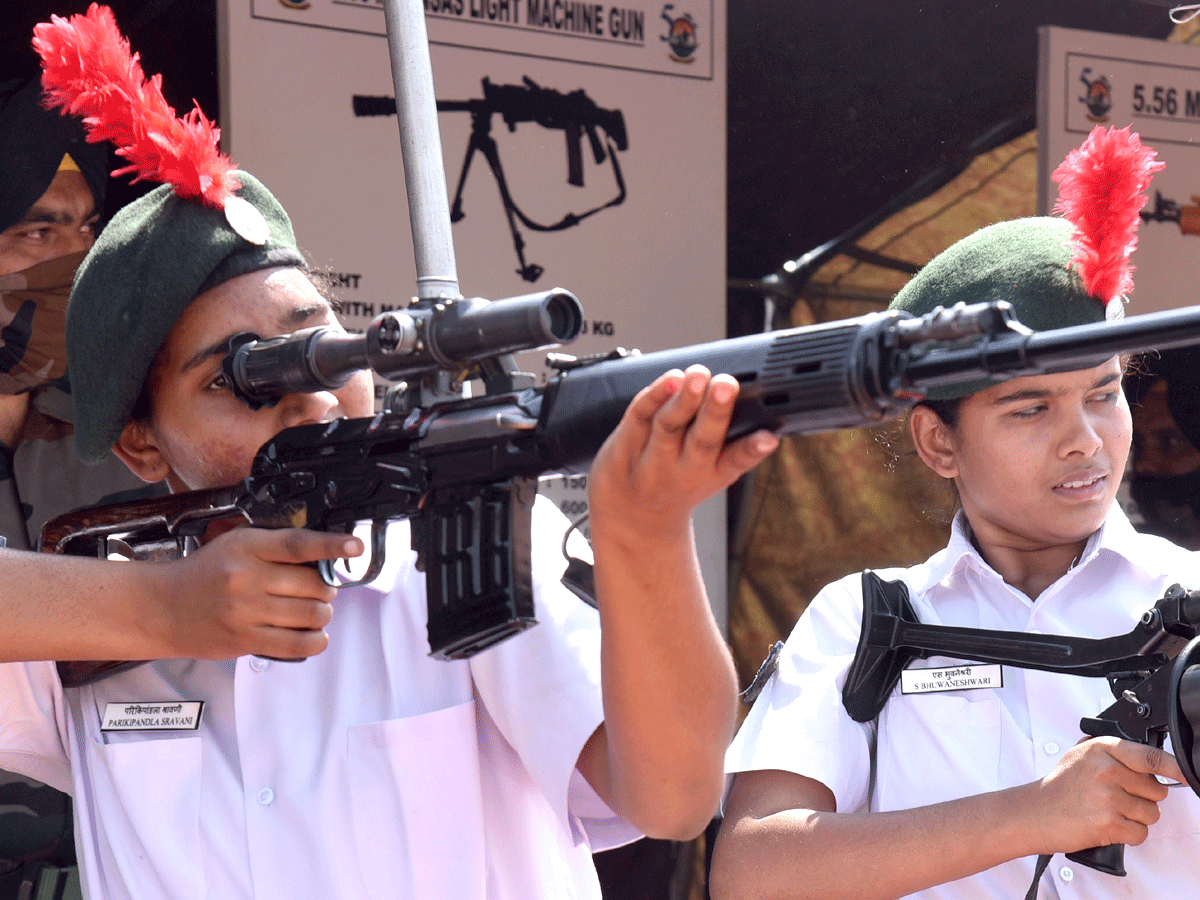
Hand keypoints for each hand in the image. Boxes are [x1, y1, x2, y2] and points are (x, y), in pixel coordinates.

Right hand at [149, 527, 362, 660]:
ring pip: (311, 615)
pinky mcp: (245, 639)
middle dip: (326, 590)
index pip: (298, 544)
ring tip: (313, 612)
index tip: (354, 547)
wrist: (163, 607)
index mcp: (247, 546)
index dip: (331, 546)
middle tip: (319, 591)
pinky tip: (314, 635)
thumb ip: (275, 549)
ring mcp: (246, 611)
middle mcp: (247, 577)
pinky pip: (297, 644)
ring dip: (322, 615)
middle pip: (313, 585)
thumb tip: (324, 560)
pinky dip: (315, 640)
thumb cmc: (206, 573)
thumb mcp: (236, 545)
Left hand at [587, 365, 777, 543]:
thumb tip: (766, 417)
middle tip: (726, 386)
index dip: (753, 450)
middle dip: (715, 412)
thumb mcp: (714, 475)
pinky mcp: (624, 445)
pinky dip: (654, 396)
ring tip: (696, 377)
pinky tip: (668, 380)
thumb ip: (736, 448)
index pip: (736, 462)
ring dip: (683, 400)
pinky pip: (639, 416)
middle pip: (701, 441)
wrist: (630, 515)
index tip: (767, 437)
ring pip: (668, 426)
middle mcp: (684, 470)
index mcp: (714, 473)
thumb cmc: (678, 485)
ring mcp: (651, 460)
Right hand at [1022, 736, 1183, 854]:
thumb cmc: (1059, 787)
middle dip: (1143, 798)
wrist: (1033, 813)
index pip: (1150, 757)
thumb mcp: (1080, 756)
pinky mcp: (1108, 823)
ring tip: (1109, 812)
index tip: (1188, 775)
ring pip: (1151, 814)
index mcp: (1102, 750)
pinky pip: (1140, 833)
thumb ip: (1112, 754)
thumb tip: (1147, 760)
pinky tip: (1107, 825)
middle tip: (1118, 798)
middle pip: (1156, 790)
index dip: (1175, 767)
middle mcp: (1106, 771)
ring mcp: (1108, 797)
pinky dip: (1127, 835)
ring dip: (1136, 818)